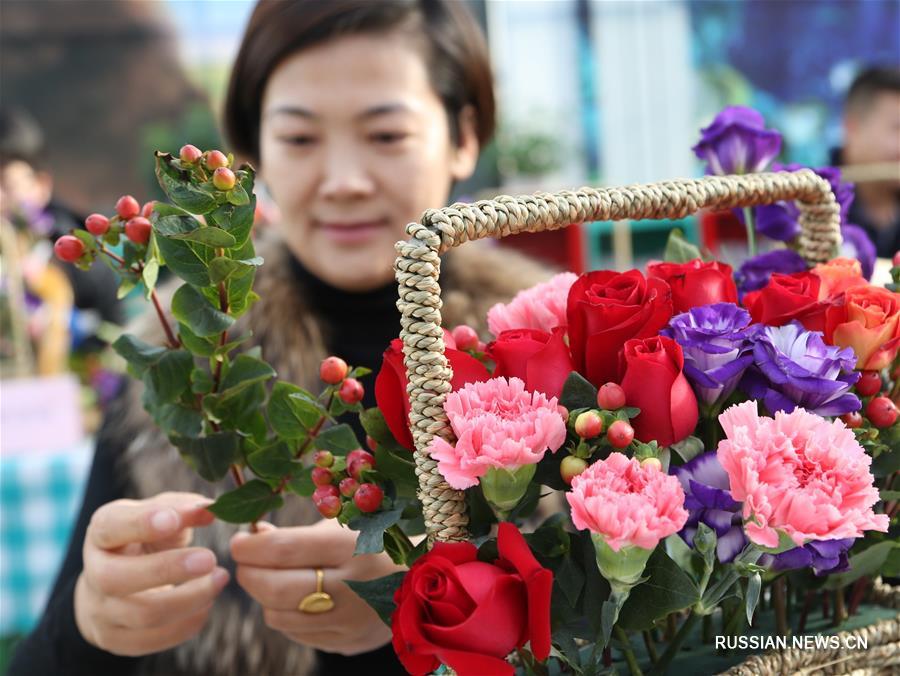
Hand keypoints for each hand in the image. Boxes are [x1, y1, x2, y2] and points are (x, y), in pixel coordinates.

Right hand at [75, 492, 229, 655]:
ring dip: (189, 599)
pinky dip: (186, 623)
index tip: (174, 519)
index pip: (111, 527)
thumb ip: (183, 508)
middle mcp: (94, 572)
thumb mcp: (160, 515)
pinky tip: (207, 604)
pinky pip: (153, 640)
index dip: (141, 523)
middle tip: (210, 559)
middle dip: (166, 570)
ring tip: (219, 579)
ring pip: (141, 614)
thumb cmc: (145, 540)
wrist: (115, 585)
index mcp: (102, 534)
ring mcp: (100, 611)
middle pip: (116, 579)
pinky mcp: (116, 639)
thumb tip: (211, 509)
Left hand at [231, 518, 399, 654]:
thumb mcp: (344, 524)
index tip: (238, 540)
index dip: (250, 546)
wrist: (424, 577)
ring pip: (279, 617)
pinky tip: (296, 596)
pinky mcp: (348, 642)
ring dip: (264, 596)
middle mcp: (353, 587)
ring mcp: (351, 621)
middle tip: (244, 561)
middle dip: (248, 574)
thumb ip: (297, 533)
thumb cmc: (378, 539)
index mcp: (353, 547)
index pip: (283, 549)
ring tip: (270, 577)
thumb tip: (252, 537)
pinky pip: (296, 633)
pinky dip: (286, 614)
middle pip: (275, 589)